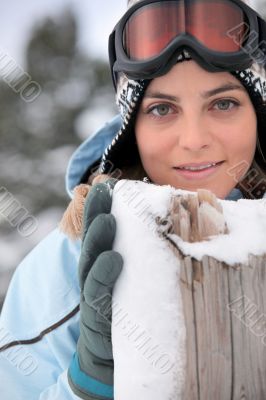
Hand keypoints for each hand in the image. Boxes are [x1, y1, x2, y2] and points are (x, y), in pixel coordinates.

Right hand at [68, 179, 122, 399]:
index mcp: (103, 266)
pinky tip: (114, 260)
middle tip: (103, 195)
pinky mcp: (100, 318)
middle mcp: (95, 278)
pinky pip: (99, 296)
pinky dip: (104, 276)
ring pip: (92, 265)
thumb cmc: (129, 311)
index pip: (99, 235)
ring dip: (98, 242)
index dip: (99, 209)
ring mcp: (95, 298)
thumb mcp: (136, 280)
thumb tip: (169, 225)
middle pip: (92, 244)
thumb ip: (144, 256)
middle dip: (96, 218)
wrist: (113, 356)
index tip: (107, 184)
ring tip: (107, 221)